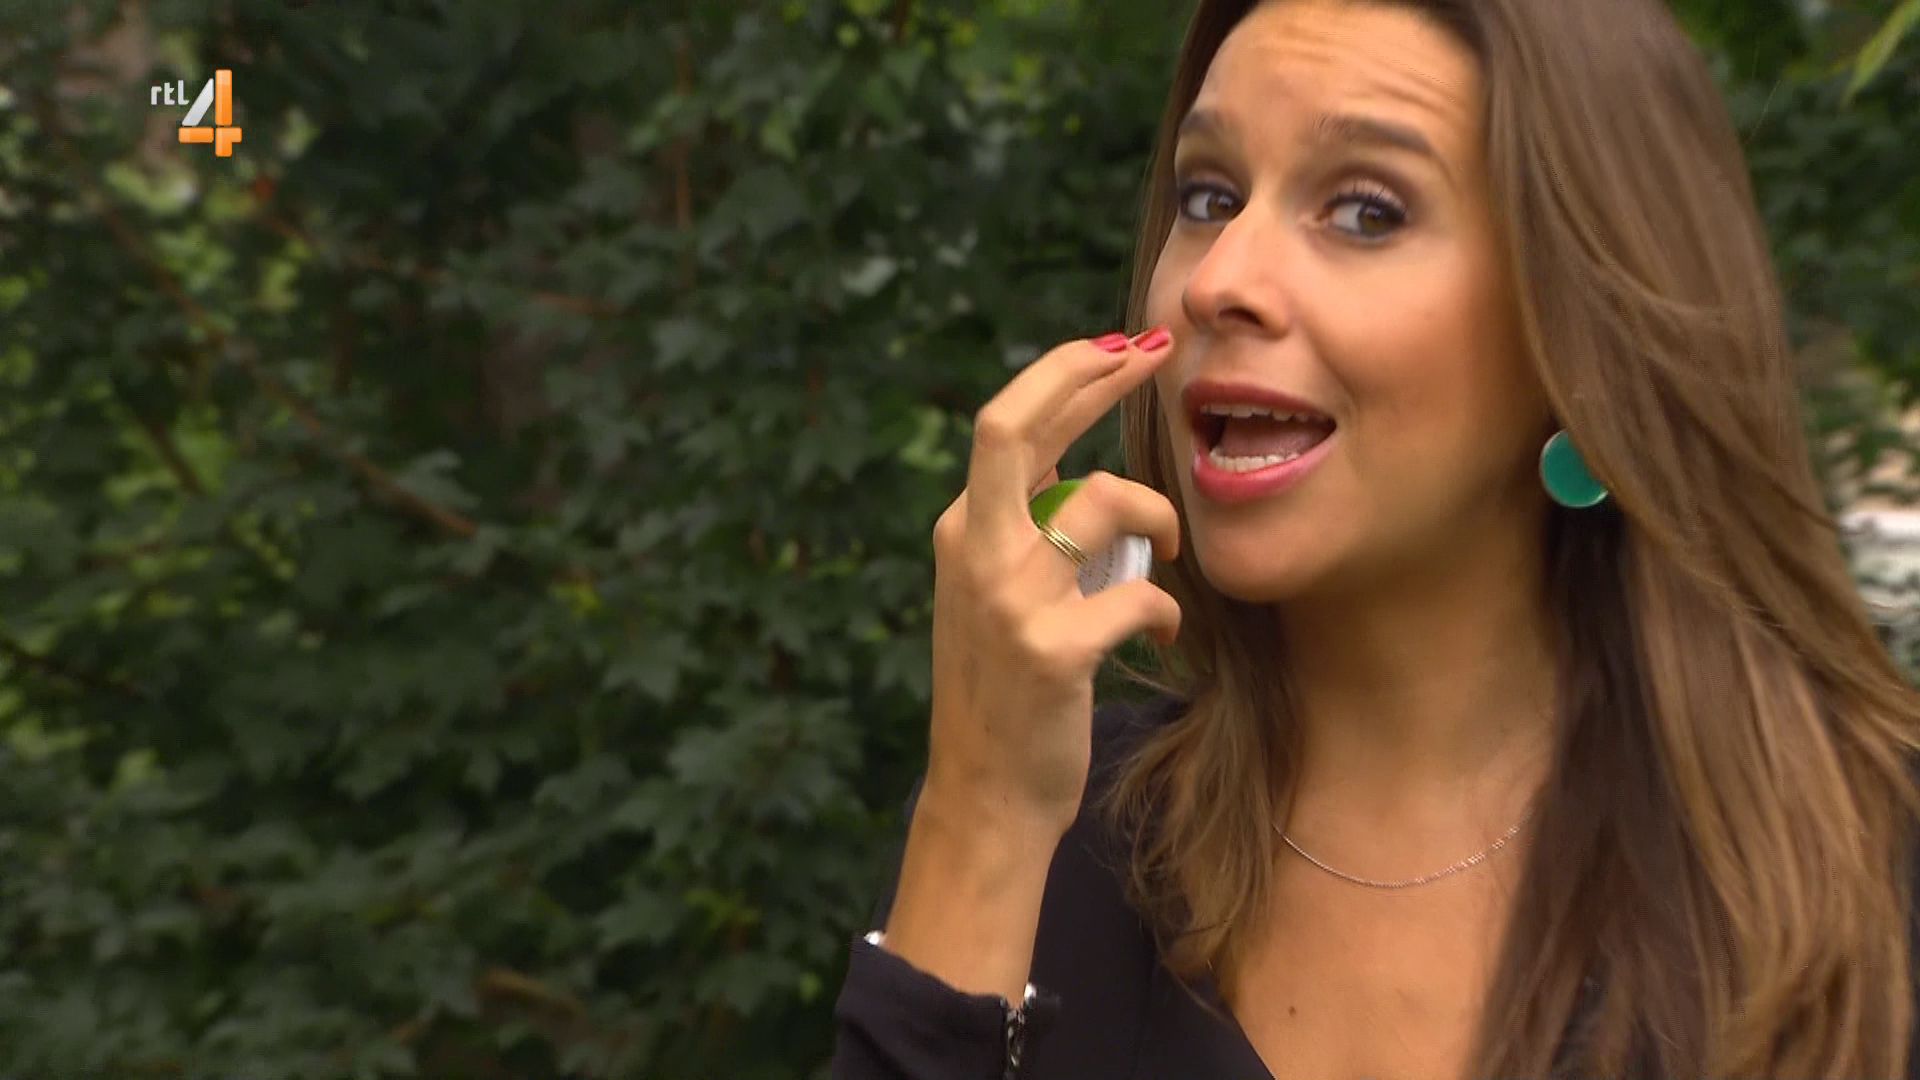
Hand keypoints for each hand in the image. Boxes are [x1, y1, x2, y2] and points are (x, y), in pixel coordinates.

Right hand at [924, 330, 1184, 836]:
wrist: (986, 795)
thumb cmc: (1008, 689)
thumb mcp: (996, 591)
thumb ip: (1021, 523)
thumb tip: (1061, 451)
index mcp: (963, 530)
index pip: (1009, 421)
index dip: (1070, 372)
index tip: (1128, 345)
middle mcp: (972, 552)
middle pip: (1014, 426)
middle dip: (1087, 376)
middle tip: (1155, 354)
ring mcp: (1007, 601)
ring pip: (1099, 501)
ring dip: (1158, 514)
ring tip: (1171, 549)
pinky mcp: (1050, 652)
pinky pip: (1139, 596)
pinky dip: (1166, 610)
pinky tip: (1164, 632)